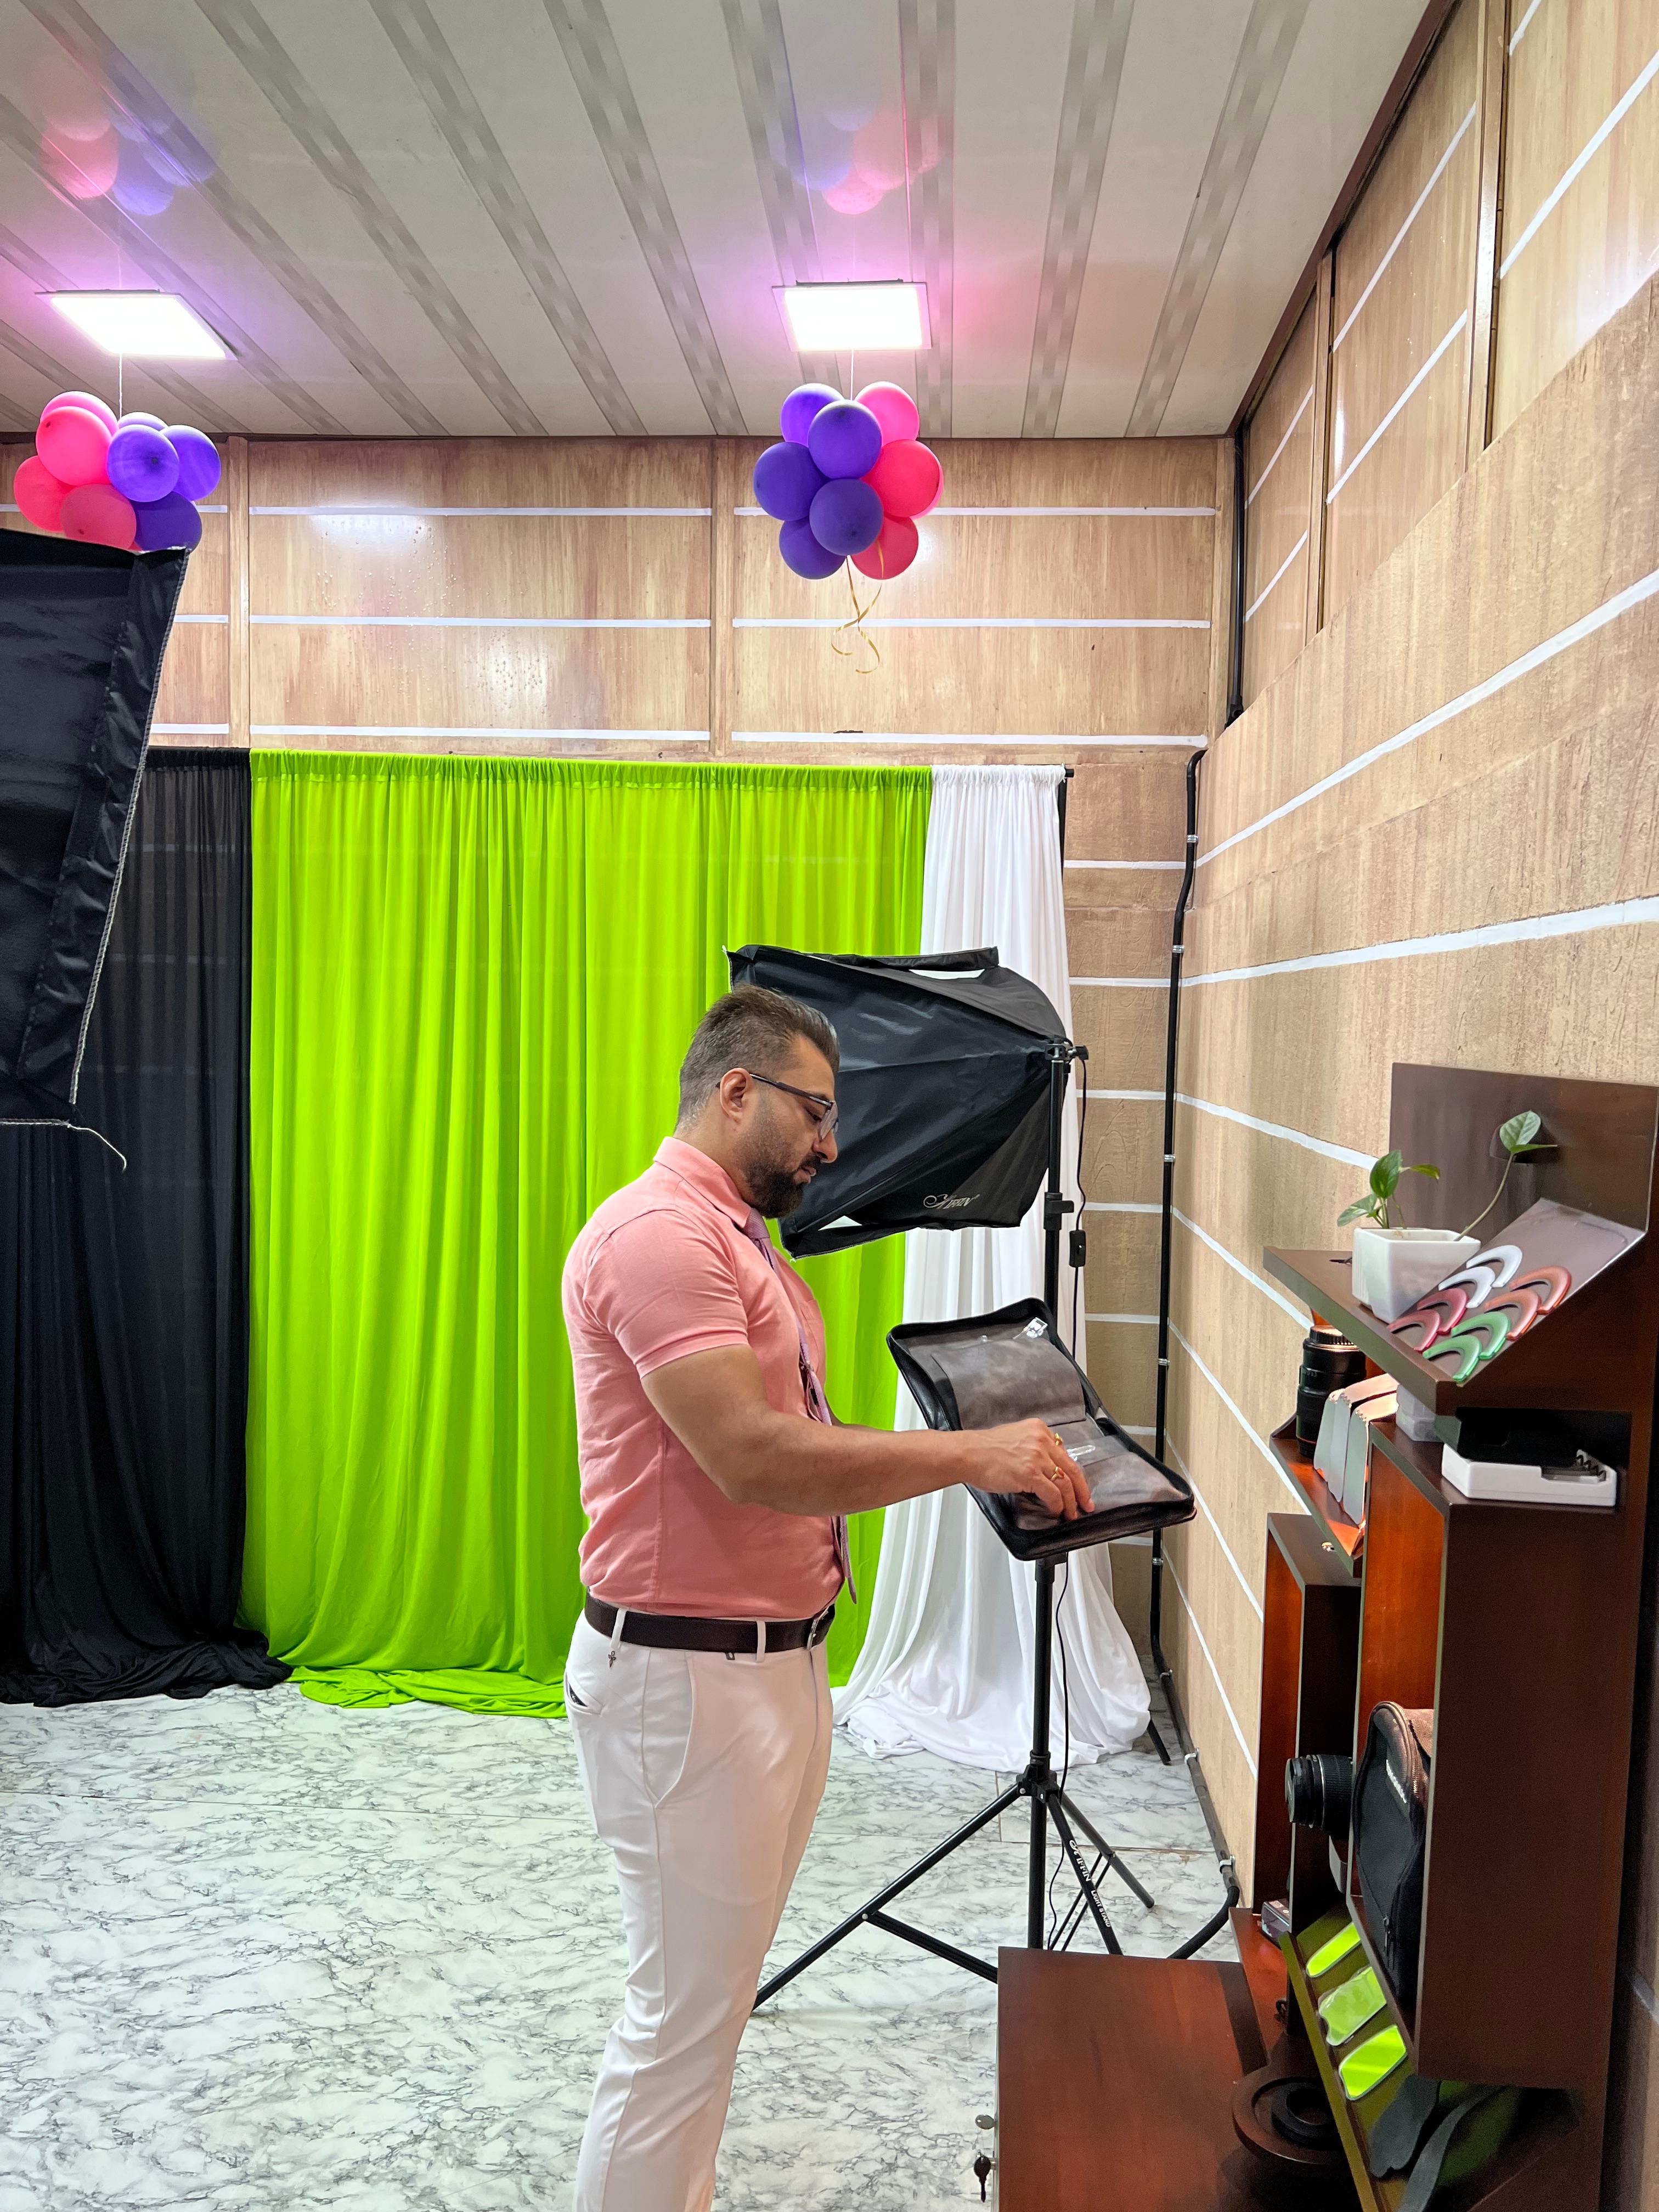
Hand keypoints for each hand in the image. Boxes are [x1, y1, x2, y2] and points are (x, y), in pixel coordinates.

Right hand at [966, 1419, 1091, 1519]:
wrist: (968, 1454)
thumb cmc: (984, 1449)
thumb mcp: (1014, 1437)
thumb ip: (1032, 1447)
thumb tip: (1042, 1466)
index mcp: (1039, 1430)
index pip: (1064, 1454)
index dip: (1072, 1473)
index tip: (1076, 1484)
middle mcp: (1041, 1441)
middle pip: (1072, 1468)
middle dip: (1082, 1490)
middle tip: (1086, 1503)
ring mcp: (1037, 1457)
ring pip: (1065, 1483)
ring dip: (1070, 1502)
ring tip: (1071, 1513)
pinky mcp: (1030, 1474)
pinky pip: (1052, 1493)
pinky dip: (1057, 1505)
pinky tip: (1055, 1511)